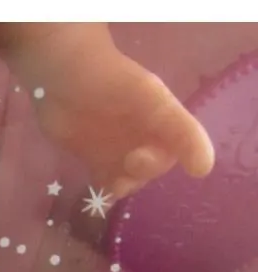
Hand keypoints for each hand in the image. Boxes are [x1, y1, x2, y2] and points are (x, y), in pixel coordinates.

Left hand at [33, 47, 213, 200]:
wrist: (66, 78)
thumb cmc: (113, 81)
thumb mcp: (152, 98)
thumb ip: (179, 129)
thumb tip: (205, 168)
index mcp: (163, 120)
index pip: (184, 144)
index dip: (191, 157)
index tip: (196, 170)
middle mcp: (144, 137)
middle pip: (155, 166)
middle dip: (148, 169)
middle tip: (133, 160)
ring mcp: (118, 150)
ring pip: (131, 178)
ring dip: (126, 184)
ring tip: (116, 183)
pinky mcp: (94, 159)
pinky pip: (105, 182)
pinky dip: (105, 190)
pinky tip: (102, 192)